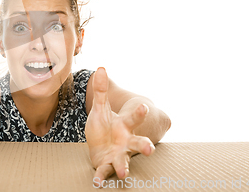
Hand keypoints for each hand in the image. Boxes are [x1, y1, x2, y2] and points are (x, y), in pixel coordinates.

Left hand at [85, 67, 154, 181]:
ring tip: (125, 173)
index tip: (143, 106)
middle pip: (138, 143)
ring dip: (125, 167)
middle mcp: (125, 141)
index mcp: (125, 125)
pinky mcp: (107, 165)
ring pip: (124, 161)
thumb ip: (101, 91)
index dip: (139, 112)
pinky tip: (97, 183)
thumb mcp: (100, 108)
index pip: (134, 118)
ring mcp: (118, 155)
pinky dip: (101, 178)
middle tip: (150, 149)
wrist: (102, 145)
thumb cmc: (105, 126)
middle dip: (145, 146)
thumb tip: (100, 68)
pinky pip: (105, 172)